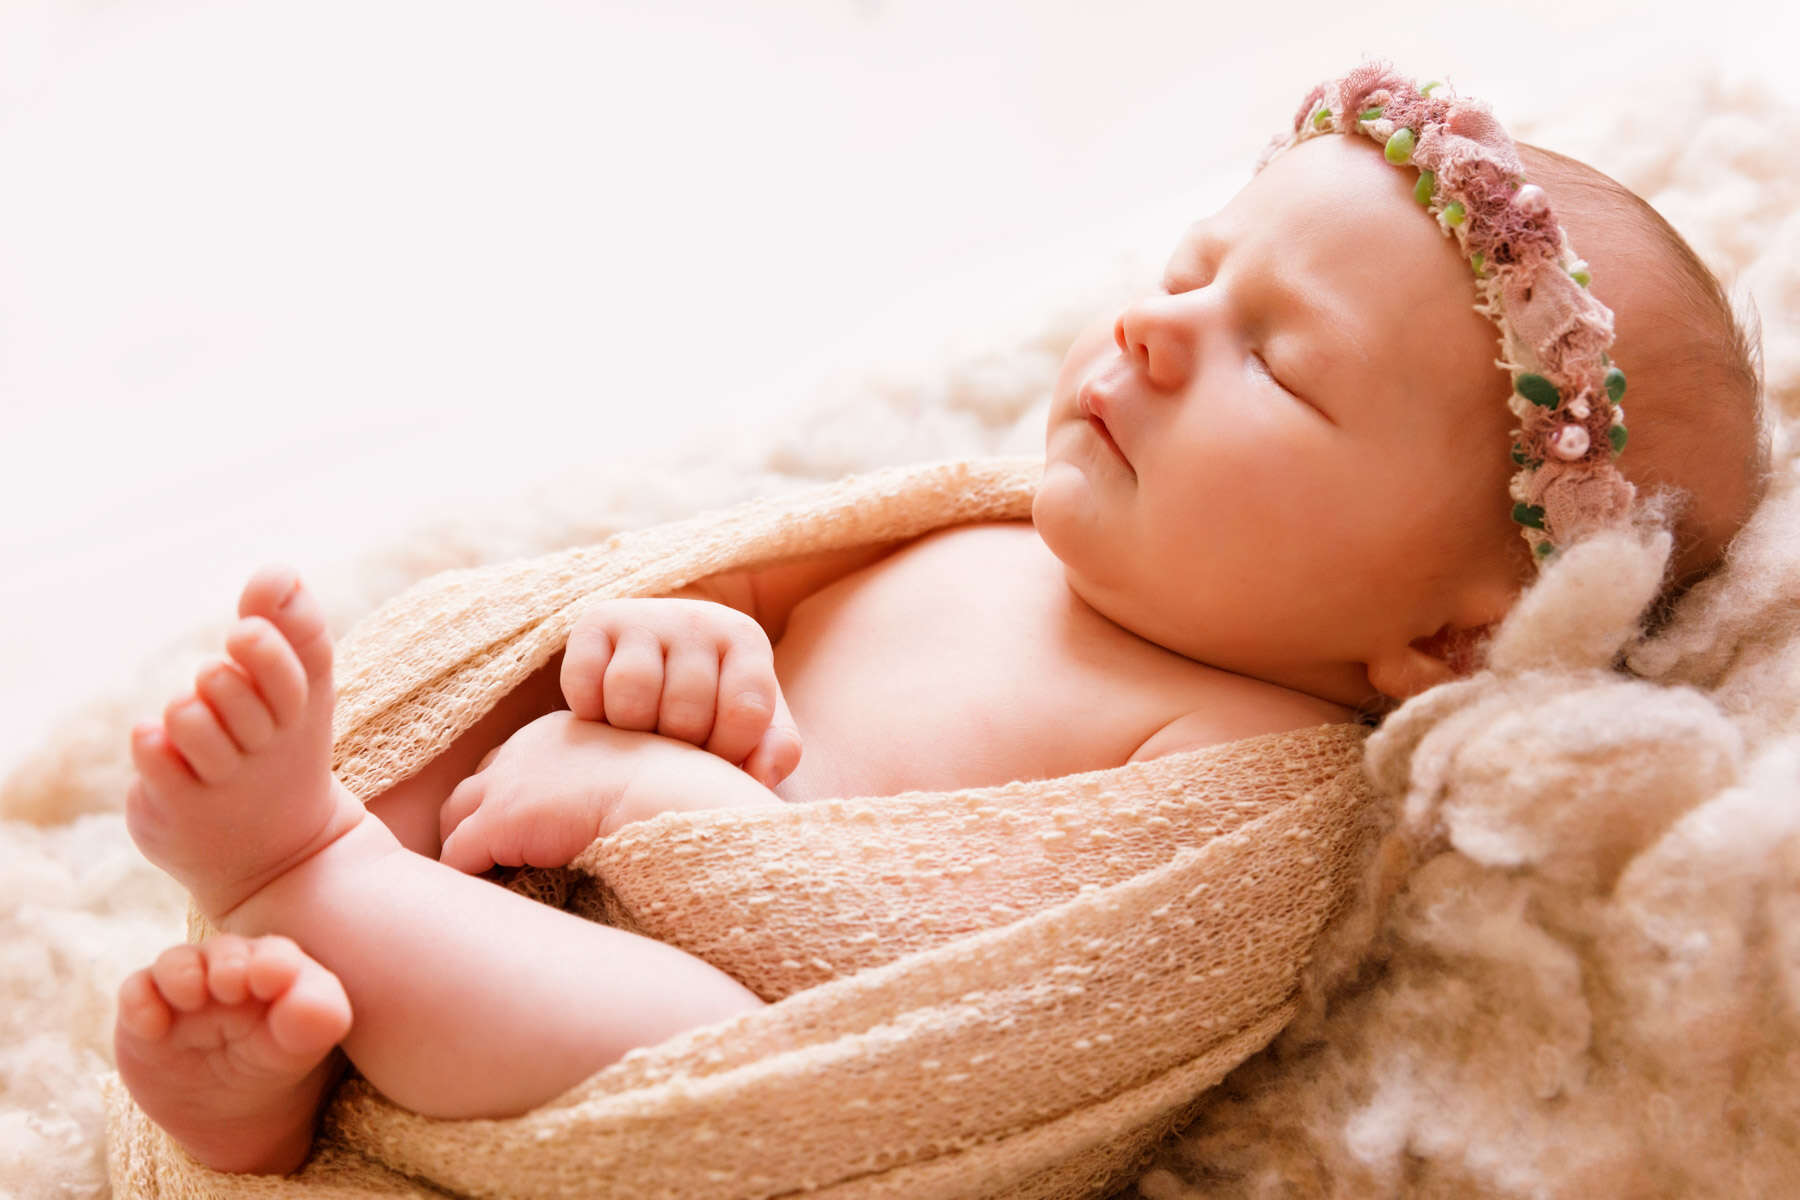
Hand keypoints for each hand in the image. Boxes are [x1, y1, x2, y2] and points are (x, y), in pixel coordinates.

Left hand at [438, 712, 690, 873]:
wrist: (668, 794)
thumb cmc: (671, 793)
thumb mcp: (632, 770)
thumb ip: (605, 780)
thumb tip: (608, 811)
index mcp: (557, 732)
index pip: (512, 763)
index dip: (512, 798)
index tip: (525, 831)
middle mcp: (523, 748)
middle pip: (475, 785)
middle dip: (476, 820)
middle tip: (492, 861)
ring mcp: (506, 782)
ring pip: (455, 817)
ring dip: (465, 847)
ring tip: (482, 883)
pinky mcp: (497, 821)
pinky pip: (457, 856)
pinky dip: (466, 876)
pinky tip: (484, 900)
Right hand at [560, 598, 800, 788]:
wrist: (657, 653)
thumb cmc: (712, 702)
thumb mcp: (753, 724)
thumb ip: (775, 750)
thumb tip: (762, 775)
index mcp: (746, 639)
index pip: (746, 713)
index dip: (729, 751)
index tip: (717, 751)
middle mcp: (698, 618)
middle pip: (685, 712)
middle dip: (677, 746)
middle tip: (673, 742)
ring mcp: (645, 616)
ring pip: (631, 697)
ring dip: (630, 731)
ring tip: (640, 730)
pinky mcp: (595, 621)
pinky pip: (583, 685)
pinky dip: (589, 711)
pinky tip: (604, 713)